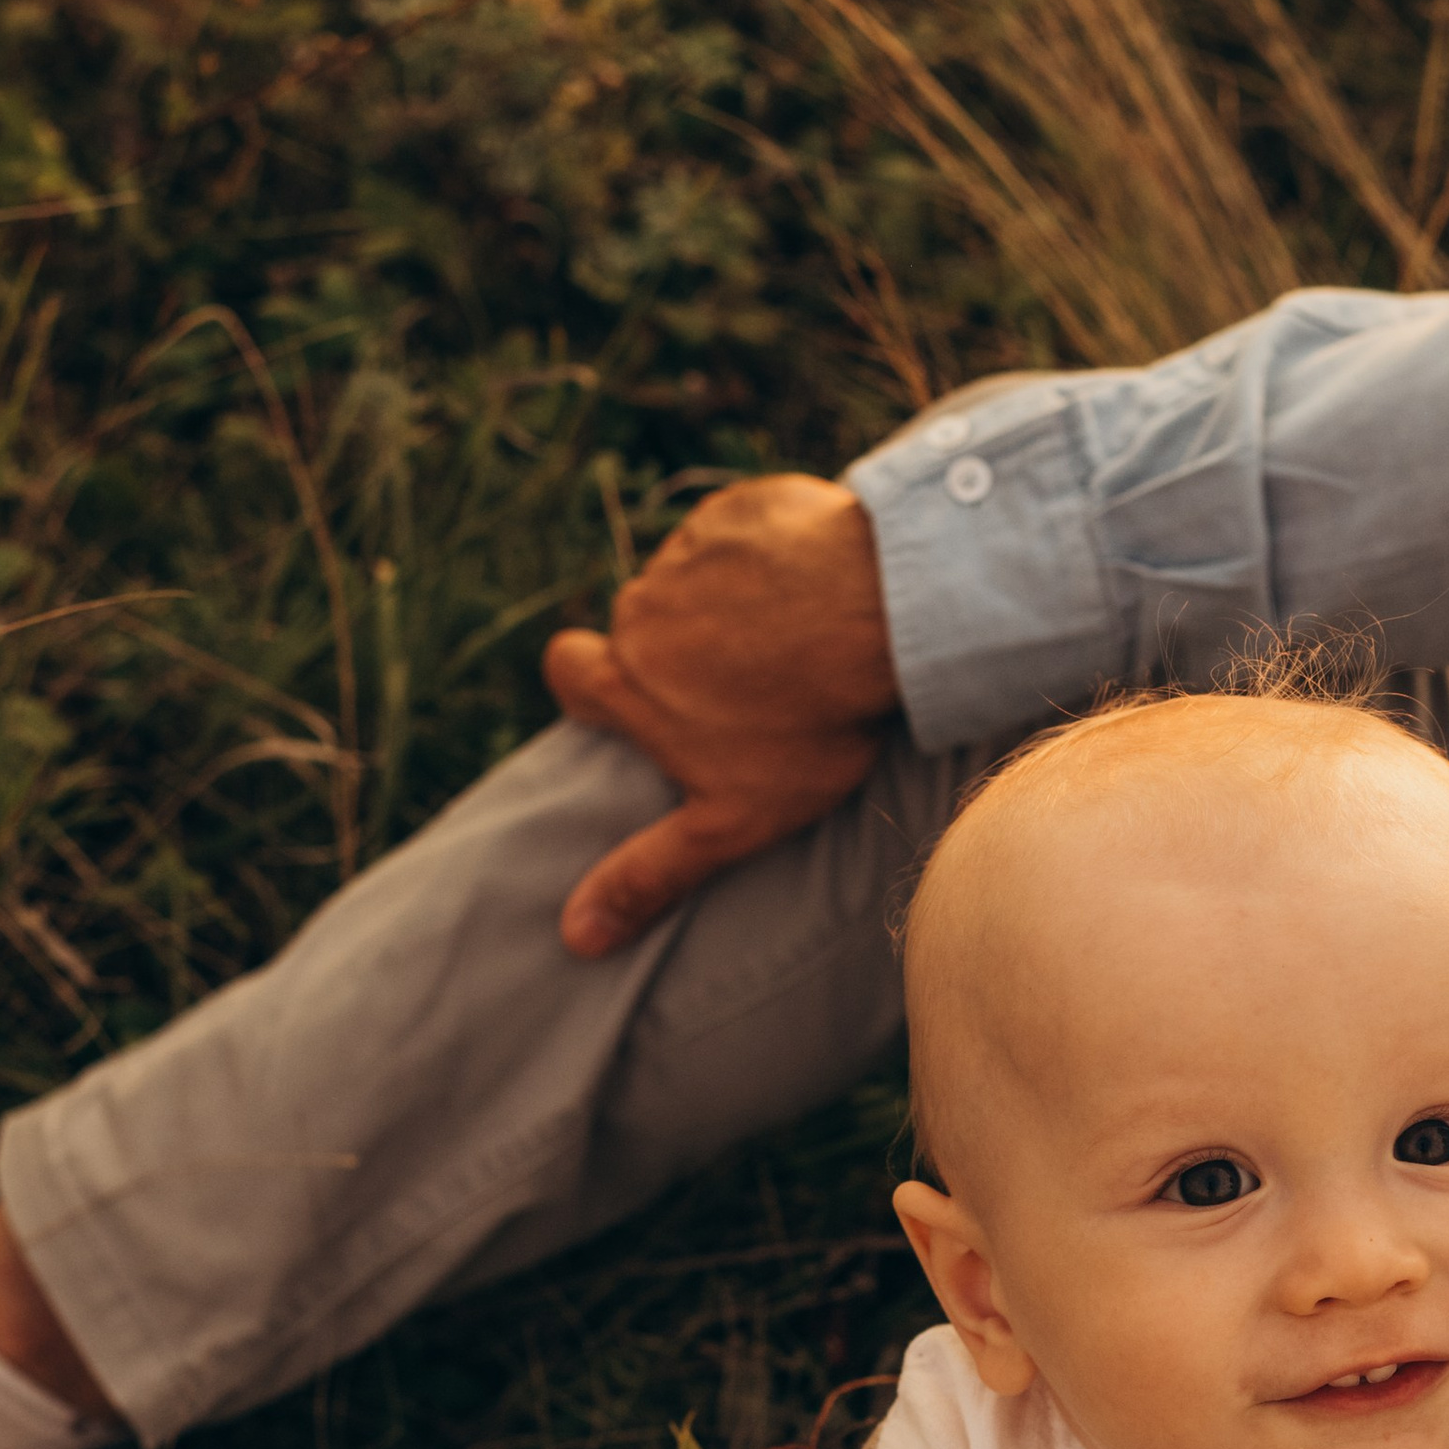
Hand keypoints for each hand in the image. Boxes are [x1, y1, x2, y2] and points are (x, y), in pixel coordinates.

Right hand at [540, 475, 898, 953]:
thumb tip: (572, 939)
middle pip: (639, 625)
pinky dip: (770, 558)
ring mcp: (693, 550)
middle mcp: (644, 606)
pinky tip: (818, 590)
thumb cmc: (807, 727)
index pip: (567, 671)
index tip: (635, 701)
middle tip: (743, 684)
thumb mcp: (728, 821)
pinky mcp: (747, 509)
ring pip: (693, 578)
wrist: (880, 616)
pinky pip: (744, 533)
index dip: (592, 685)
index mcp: (627, 678)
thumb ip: (650, 875)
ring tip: (795, 640)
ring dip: (728, 603)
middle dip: (677, 649)